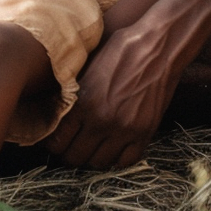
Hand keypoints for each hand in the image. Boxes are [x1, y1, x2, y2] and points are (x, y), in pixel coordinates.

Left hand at [44, 26, 175, 168]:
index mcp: (83, 102)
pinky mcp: (145, 133)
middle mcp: (101, 120)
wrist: (156, 48)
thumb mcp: (87, 67)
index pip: (58, 141)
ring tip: (90, 149)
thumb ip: (74, 93)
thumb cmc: (119, 49)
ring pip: (100, 163)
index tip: (54, 143)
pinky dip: (117, 159)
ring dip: (92, 159)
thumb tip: (57, 109)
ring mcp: (124, 130)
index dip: (53, 146)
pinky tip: (112, 148)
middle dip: (69, 155)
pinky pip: (127, 160)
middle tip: (69, 149)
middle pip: (76, 157)